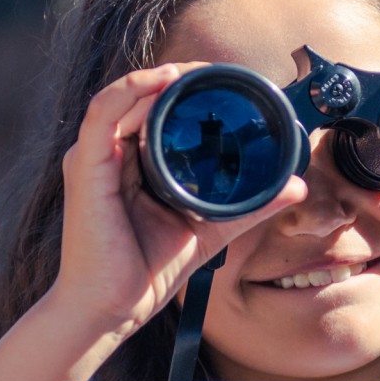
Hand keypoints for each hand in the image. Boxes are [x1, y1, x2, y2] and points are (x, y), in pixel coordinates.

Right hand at [49, 63, 305, 338]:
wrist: (113, 309)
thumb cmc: (149, 271)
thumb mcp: (212, 228)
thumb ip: (251, 205)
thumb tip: (294, 186)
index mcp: (131, 163)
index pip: (154, 110)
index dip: (185, 89)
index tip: (224, 82)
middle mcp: (109, 154)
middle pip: (140, 98)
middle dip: (177, 78)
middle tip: (217, 73)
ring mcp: (93, 158)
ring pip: (123, 97)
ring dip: (159, 77)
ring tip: (194, 72)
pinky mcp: (85, 167)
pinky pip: (103, 114)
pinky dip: (132, 90)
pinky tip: (162, 80)